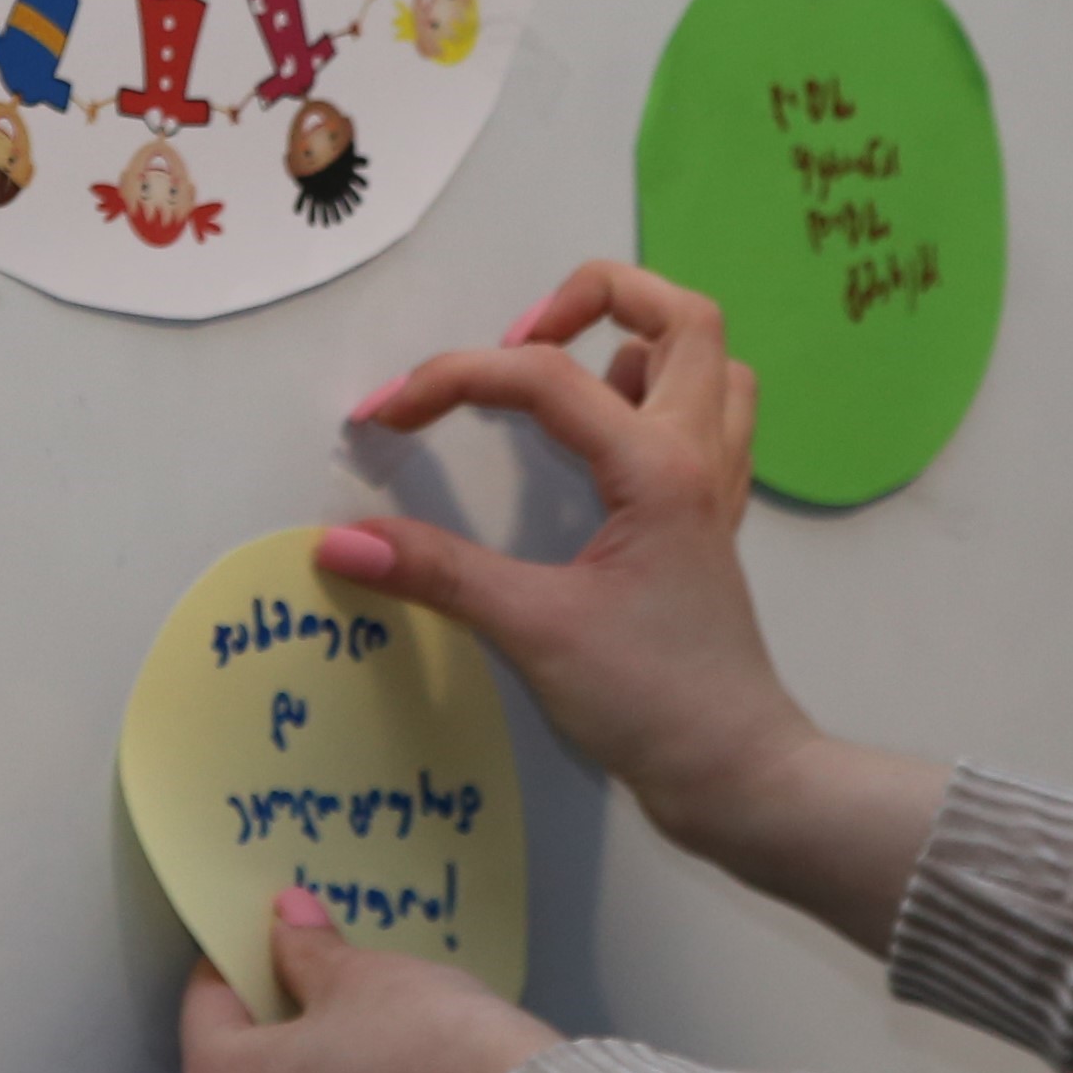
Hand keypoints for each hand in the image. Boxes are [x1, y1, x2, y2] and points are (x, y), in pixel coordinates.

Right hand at [333, 261, 808, 862]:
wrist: (734, 773)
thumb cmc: (648, 701)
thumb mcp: (532, 632)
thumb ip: (436, 574)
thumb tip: (337, 541)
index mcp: (657, 468)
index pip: (547, 378)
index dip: (451, 379)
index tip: (382, 417)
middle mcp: (699, 456)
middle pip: (683, 315)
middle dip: (593, 299)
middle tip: (516, 345)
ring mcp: (717, 486)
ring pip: (709, 363)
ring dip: (640, 344)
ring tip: (563, 384)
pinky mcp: (712, 521)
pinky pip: (708, 418)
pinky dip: (659, 398)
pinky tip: (602, 442)